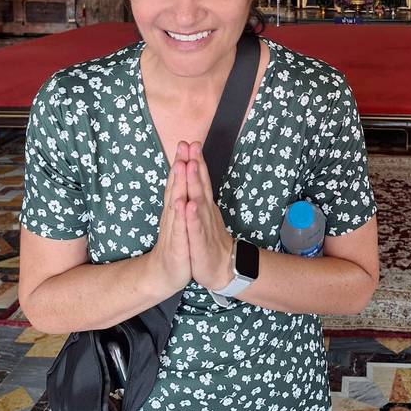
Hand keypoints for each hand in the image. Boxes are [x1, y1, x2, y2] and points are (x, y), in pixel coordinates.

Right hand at [147, 142, 191, 296]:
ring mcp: (174, 230)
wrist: (166, 274)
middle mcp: (172, 216)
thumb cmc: (177, 243)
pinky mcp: (178, 245)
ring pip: (177, 204)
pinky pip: (181, 229)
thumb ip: (179, 197)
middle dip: (180, 167)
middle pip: (176, 187)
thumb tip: (181, 177)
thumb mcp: (180, 219)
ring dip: (179, 185)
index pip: (178, 183)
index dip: (182, 163)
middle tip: (182, 146)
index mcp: (175, 209)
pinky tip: (184, 204)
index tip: (186, 143)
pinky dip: (183, 216)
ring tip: (182, 167)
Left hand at [184, 142, 234, 290]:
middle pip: (200, 185)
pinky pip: (196, 228)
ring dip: (194, 184)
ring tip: (190, 166)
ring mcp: (204, 225)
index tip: (189, 143)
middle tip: (191, 145)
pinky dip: (193, 216)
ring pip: (198, 202)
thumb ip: (200, 195)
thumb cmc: (209, 240)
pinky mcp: (200, 242)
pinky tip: (189, 205)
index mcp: (203, 205)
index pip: (200, 180)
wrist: (221, 268)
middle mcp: (205, 211)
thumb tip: (196, 175)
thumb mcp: (203, 215)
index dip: (195, 161)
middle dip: (195, 164)